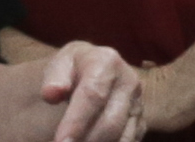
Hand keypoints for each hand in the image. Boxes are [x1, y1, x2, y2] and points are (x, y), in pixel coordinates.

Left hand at [0, 42, 141, 141]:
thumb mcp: (59, 66)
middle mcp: (129, 81)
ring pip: (122, 137)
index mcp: (107, 61)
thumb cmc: (72, 70)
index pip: (93, 95)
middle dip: (87, 140)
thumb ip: (54, 78)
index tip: (61, 141)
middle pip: (110, 122)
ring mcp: (138, 103)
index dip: (76, 121)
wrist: (93, 70)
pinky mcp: (142, 123)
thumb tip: (52, 93)